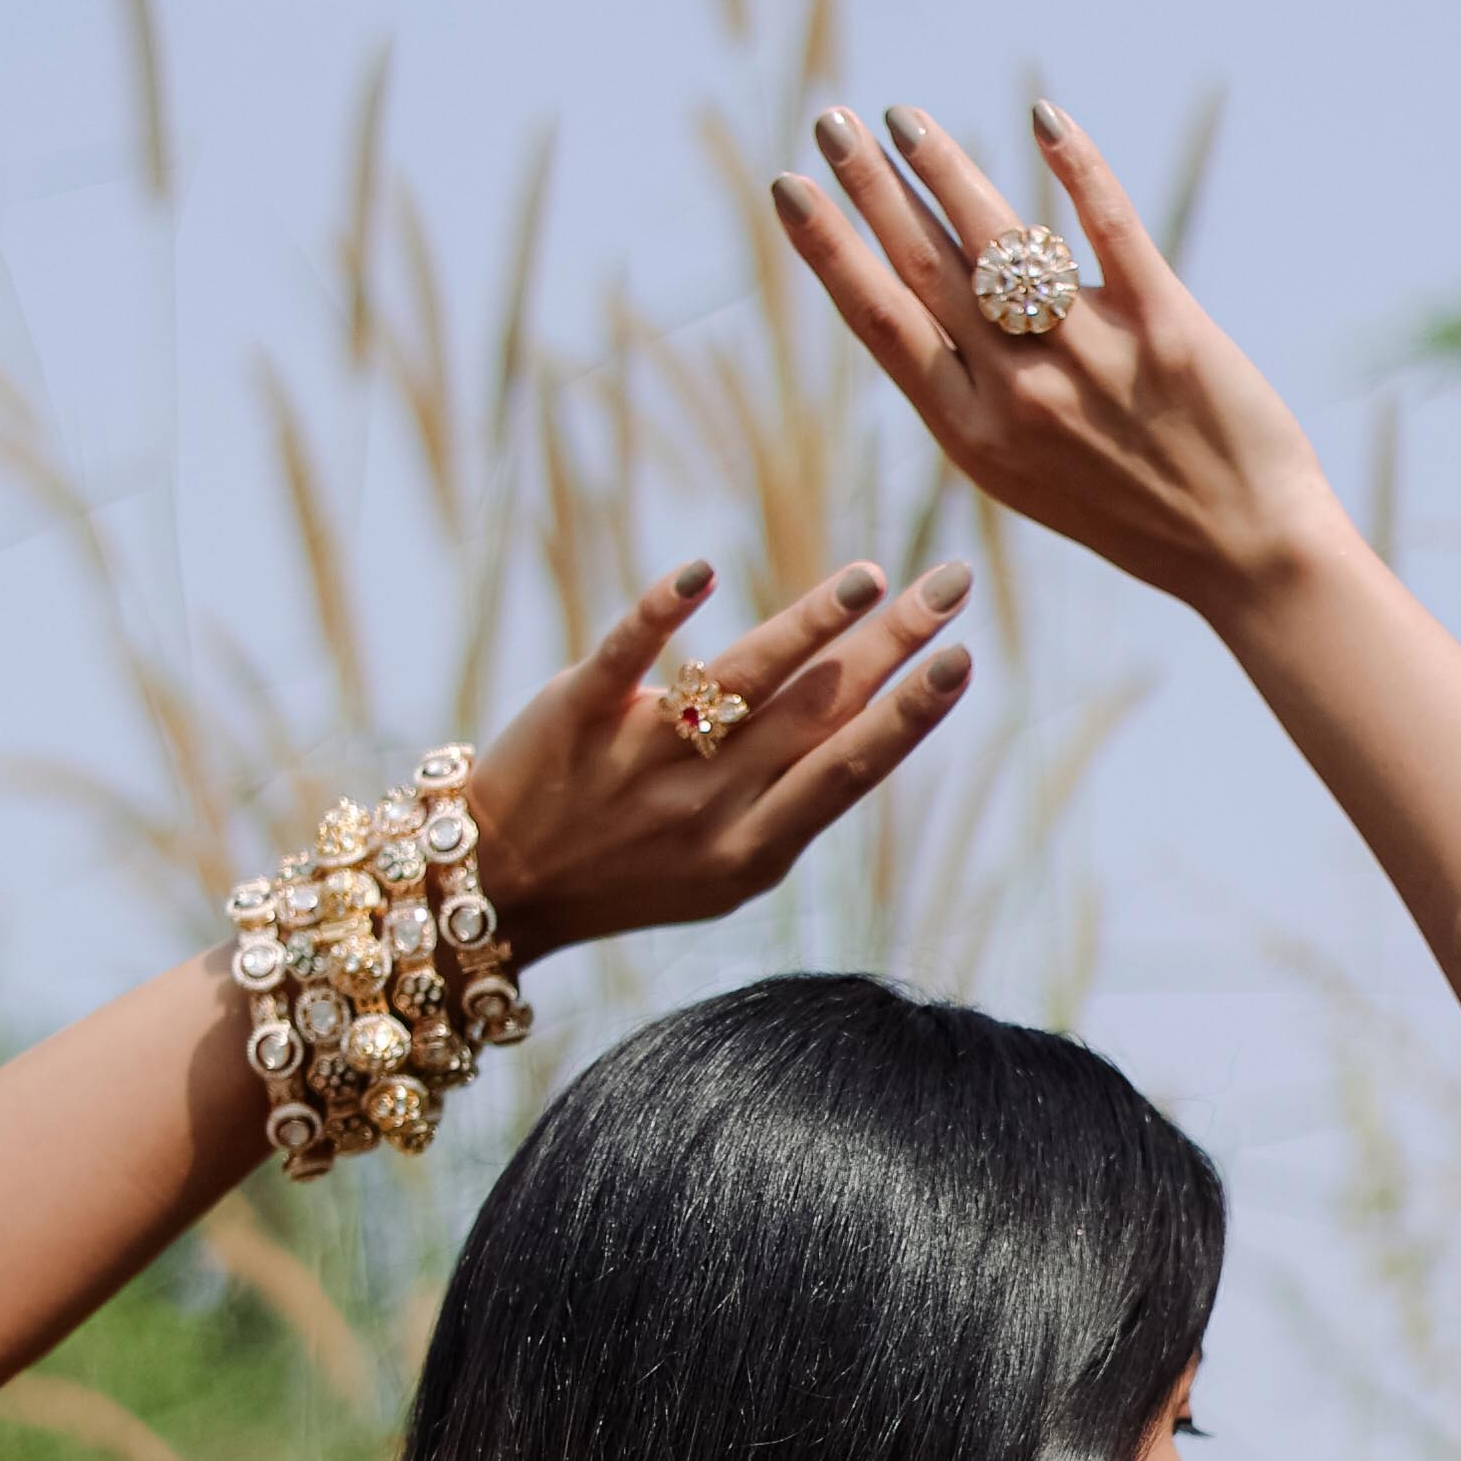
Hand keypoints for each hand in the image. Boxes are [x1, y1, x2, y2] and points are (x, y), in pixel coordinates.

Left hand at [463, 548, 973, 956]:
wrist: (499, 889)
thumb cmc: (634, 867)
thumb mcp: (726, 862)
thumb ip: (791, 793)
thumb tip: (871, 699)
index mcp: (752, 850)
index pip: (846, 771)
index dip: (907, 717)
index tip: (961, 661)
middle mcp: (704, 807)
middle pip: (813, 713)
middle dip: (892, 646)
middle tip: (952, 583)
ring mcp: (640, 761)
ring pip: (737, 682)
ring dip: (810, 623)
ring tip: (869, 578)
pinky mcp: (575, 718)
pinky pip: (624, 659)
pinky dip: (661, 616)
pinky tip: (700, 571)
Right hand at [772, 101, 1341, 618]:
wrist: (1246, 554)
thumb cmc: (1134, 513)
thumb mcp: (1027, 476)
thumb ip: (981, 393)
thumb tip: (948, 289)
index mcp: (974, 437)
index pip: (881, 322)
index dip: (830, 250)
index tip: (790, 190)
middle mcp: (1020, 395)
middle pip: (927, 269)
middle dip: (870, 188)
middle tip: (829, 124)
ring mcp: (1092, 359)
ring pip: (1000, 241)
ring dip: (944, 168)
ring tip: (903, 118)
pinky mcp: (1166, 328)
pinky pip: (1111, 230)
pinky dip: (1076, 169)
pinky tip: (1043, 118)